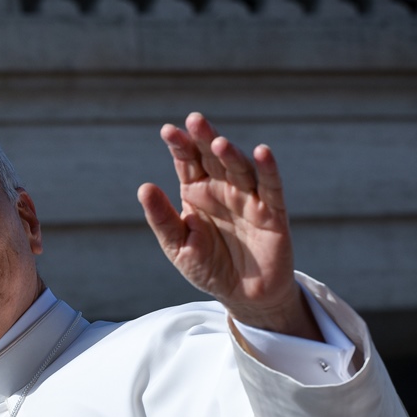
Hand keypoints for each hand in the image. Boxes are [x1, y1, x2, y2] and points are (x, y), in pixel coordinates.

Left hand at [137, 113, 319, 339]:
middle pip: (213, 157)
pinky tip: (262, 153)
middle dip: (204, 139)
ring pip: (240, 168)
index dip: (179, 145)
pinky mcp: (272, 212)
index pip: (187, 161)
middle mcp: (222, 189)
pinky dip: (268, 170)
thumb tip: (144, 187)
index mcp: (197, 192)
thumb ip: (163, 219)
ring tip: (218, 143)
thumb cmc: (209, 268)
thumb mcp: (178, 248)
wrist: (244, 296)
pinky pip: (271, 187)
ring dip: (231, 154)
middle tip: (195, 120)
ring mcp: (248, 198)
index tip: (168, 131)